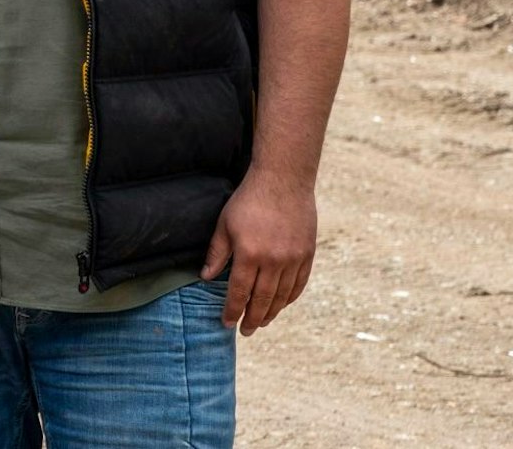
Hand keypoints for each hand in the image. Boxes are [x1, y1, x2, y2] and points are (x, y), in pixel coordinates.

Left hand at [202, 170, 316, 335]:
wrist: (283, 181)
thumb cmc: (248, 201)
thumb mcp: (224, 225)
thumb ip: (217, 253)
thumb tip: (205, 277)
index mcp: (249, 254)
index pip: (238, 291)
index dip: (232, 310)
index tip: (227, 322)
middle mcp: (273, 261)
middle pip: (262, 299)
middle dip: (253, 318)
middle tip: (246, 331)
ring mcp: (293, 258)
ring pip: (282, 295)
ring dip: (272, 312)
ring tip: (262, 322)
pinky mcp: (307, 254)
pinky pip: (299, 284)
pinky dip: (290, 297)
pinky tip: (282, 304)